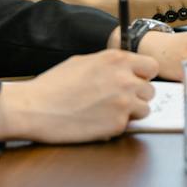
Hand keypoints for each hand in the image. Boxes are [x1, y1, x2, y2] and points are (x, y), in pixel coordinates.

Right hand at [0, 50, 156, 144]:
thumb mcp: (83, 61)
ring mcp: (123, 103)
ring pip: (144, 109)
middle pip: (150, 90)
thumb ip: (109, 64)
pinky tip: (97, 121)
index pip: (151, 67)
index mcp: (116, 60)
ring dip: (130, 112)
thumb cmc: (54, 84)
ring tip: (107, 111)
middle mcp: (125, 79)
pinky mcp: (117, 125)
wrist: (35, 108)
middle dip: (136, 95)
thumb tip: (124, 69)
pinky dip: (116, 126)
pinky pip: (127, 126)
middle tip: (117, 100)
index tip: (133, 81)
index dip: (142, 76)